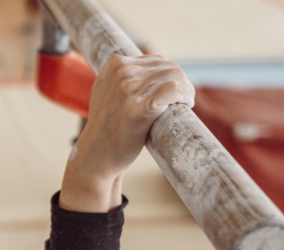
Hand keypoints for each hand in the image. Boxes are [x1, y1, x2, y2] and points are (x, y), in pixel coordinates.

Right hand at [59, 54, 194, 211]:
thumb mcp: (105, 92)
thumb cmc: (107, 128)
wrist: (97, 155)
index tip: (171, 94)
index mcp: (115, 64)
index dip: (169, 77)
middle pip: (169, 67)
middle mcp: (122, 73)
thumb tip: (148, 67)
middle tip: (181, 101)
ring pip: (175, 75)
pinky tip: (186, 104)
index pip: (157, 61)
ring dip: (186, 90)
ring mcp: (129, 89)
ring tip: (183, 104)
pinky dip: (186, 94)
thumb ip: (120, 77)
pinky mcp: (140, 107)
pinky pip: (174, 89)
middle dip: (180, 83)